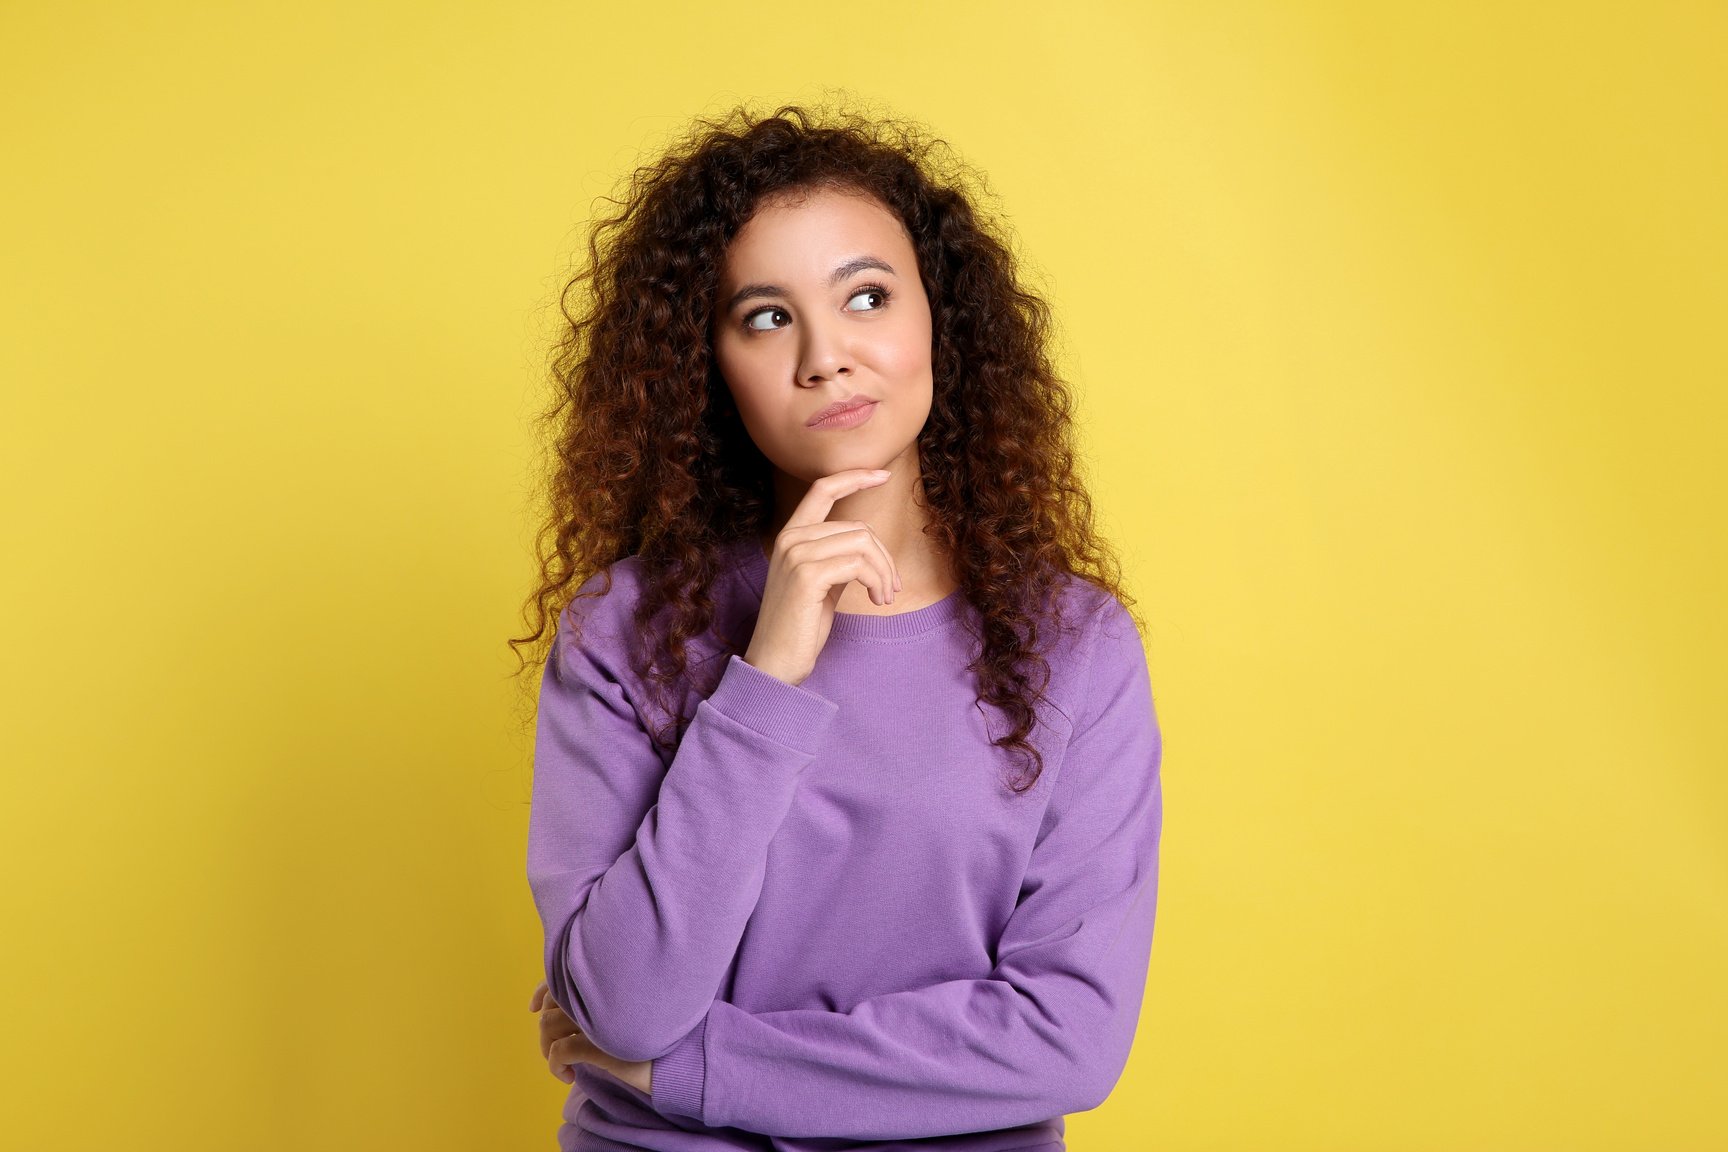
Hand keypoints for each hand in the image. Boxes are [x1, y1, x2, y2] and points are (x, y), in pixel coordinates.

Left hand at [530, 980, 652, 1094]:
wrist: (684, 1059)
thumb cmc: (661, 1040)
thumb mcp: (630, 1016)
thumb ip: (605, 1008)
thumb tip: (570, 1019)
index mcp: (609, 983)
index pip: (563, 976)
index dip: (543, 990)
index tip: (533, 1007)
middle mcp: (601, 994)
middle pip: (551, 1002)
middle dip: (546, 1028)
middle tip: (554, 1049)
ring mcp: (599, 1018)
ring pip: (548, 1024)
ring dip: (548, 1048)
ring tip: (565, 1066)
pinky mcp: (599, 1045)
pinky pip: (559, 1051)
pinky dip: (555, 1065)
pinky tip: (569, 1077)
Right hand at [744, 468, 902, 686]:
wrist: (775, 663)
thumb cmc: (799, 628)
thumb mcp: (820, 584)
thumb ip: (836, 557)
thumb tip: (868, 545)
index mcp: (790, 536)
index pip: (822, 489)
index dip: (854, 477)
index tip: (884, 474)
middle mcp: (790, 539)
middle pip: (857, 527)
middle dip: (884, 557)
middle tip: (891, 588)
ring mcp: (796, 554)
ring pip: (862, 543)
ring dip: (884, 571)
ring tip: (884, 596)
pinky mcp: (808, 575)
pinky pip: (860, 564)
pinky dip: (877, 581)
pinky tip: (877, 600)